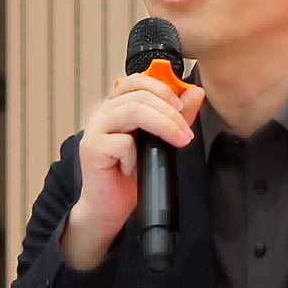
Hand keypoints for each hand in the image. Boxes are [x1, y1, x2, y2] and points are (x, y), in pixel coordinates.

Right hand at [61, 71, 205, 270]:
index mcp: (116, 106)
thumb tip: (195, 92)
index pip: (136, 81)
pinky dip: (135, 155)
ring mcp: (94, 130)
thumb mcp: (160, 141)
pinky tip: (134, 168)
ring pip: (132, 111)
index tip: (181, 106)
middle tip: (186, 132)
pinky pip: (122, 143)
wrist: (109, 206)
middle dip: (170, 112)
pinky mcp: (91, 149)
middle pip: (139, 95)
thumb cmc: (132, 173)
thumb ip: (176, 116)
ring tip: (178, 142)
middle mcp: (102, 112)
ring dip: (162, 125)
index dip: (162, 88)